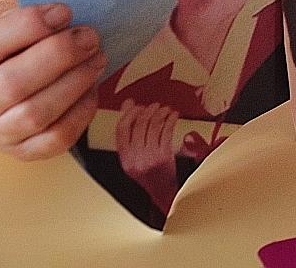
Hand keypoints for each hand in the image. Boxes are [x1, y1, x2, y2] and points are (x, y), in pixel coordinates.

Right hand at [0, 3, 105, 159]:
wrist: (4, 91)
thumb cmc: (11, 53)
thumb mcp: (8, 31)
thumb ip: (29, 23)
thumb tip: (63, 18)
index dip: (29, 25)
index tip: (64, 12)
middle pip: (13, 83)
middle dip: (60, 55)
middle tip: (89, 37)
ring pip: (35, 114)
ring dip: (75, 82)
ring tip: (96, 58)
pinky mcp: (23, 151)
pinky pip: (57, 138)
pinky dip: (81, 112)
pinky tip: (92, 88)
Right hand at [115, 100, 179, 215]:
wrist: (161, 191)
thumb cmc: (147, 171)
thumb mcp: (132, 156)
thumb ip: (129, 133)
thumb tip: (127, 105)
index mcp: (124, 157)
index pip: (121, 129)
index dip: (129, 113)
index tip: (136, 105)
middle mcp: (135, 156)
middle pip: (139, 125)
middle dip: (148, 110)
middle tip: (155, 105)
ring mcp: (150, 156)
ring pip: (154, 126)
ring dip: (161, 113)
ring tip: (166, 109)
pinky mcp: (165, 156)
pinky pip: (166, 132)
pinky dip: (171, 120)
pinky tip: (174, 115)